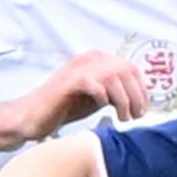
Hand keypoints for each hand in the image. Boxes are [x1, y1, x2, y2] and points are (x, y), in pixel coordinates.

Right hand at [7, 51, 147, 140]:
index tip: (144, 108)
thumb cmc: (65, 107)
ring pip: (113, 75)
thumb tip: (140, 100)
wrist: (33, 116)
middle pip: (125, 70)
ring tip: (123, 117)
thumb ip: (115, 92)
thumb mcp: (97, 97)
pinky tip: (104, 108)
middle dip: (136, 95)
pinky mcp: (67, 82)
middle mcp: (87, 59)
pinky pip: (93, 83)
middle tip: (136, 116)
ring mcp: (76, 68)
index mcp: (96, 59)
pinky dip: (103, 96)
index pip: (130, 67)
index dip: (142, 88)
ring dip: (123, 99)